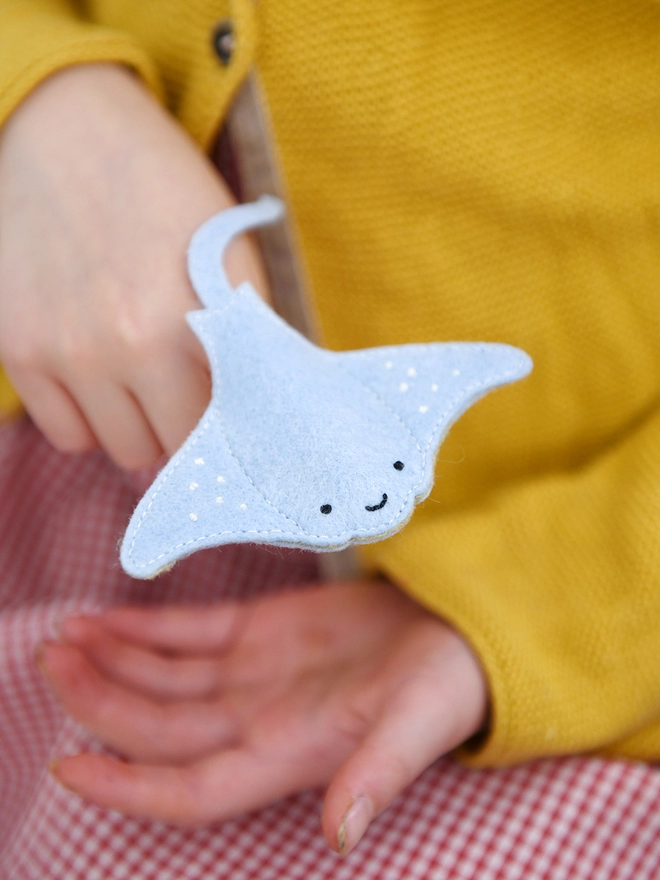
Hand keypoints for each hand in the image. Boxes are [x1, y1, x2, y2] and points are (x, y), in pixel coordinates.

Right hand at [0, 64, 267, 469]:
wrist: (72, 133)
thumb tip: (262, 413)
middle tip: (187, 389)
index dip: (228, 427)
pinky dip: (90, 420)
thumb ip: (250, 341)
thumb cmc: (166, 197)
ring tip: (144, 381)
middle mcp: (121, 346)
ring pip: (119, 451)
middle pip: (168, 451)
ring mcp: (63, 351)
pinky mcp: (17, 348)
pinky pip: (65, 433)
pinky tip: (103, 379)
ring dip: (139, 428)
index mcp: (187, 324)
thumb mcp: (231, 259)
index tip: (229, 415)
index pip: (217, 432)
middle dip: (183, 428)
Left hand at [37, 580, 487, 854]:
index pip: (188, 787)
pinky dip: (144, 627)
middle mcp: (256, 721)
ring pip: (162, 678)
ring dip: (111, 661)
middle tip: (52, 660)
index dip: (127, 786)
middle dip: (99, 699)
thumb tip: (342, 835)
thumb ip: (380, 773)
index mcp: (286, 754)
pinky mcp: (259, 630)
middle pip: (157, 725)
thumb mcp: (419, 723)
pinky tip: (107, 619)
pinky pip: (188, 634)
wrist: (456, 627)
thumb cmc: (446, 683)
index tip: (66, 766)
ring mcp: (252, 675)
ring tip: (65, 637)